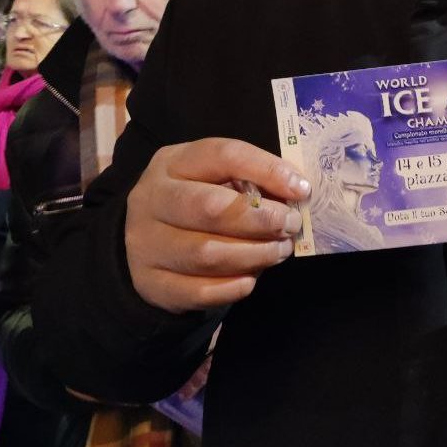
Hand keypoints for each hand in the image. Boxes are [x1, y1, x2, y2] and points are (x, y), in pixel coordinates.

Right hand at [125, 138, 309, 313]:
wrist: (148, 242)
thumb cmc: (196, 202)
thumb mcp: (216, 179)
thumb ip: (251, 180)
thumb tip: (297, 191)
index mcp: (173, 162)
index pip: (223, 155)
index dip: (267, 170)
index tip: (301, 189)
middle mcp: (152, 198)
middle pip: (210, 207)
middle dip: (262, 219)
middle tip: (291, 226)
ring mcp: (145, 243)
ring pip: (205, 253)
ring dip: (254, 254)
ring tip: (279, 251)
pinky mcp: (150, 283)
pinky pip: (197, 291)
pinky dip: (232, 287)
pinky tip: (251, 279)